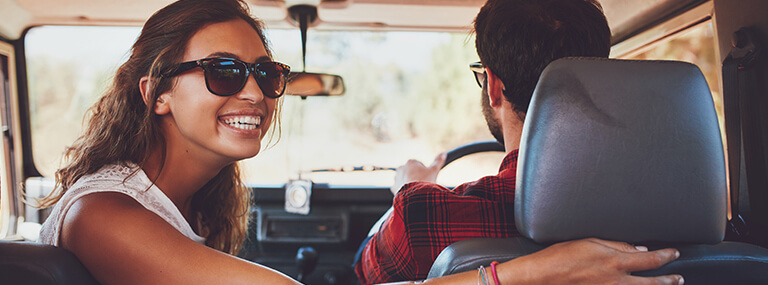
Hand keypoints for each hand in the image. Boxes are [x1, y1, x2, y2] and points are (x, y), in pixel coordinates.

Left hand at [390, 153, 446, 194]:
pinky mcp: (393, 187)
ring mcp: (396, 178)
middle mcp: (401, 168)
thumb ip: (438, 161)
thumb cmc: (425, 182)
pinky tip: (408, 194)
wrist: (416, 196)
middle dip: (415, 177)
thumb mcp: (434, 170)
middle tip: (421, 184)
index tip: (426, 178)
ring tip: (415, 190)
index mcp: (410, 162)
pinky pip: (398, 188)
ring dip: (408, 183)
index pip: (418, 165)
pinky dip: (402, 191)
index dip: (424, 172)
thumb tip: (443, 153)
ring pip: (403, 179)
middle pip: (410, 172)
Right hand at [500, 238, 682, 284]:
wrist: (542, 277)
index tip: (673, 253)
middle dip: (668, 280)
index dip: (666, 256)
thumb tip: (638, 250)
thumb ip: (616, 246)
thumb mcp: (590, 242)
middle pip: (652, 283)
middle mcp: (616, 281)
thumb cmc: (560, 256)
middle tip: (679, 278)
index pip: (650, 260)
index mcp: (615, 262)